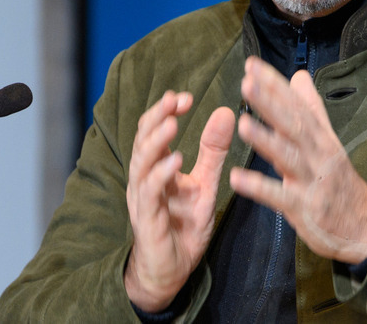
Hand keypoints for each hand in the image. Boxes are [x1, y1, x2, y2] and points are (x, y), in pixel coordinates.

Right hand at [123, 91, 234, 311]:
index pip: (154, 130)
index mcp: (156, 167)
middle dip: (157, 117)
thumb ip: (212, 151)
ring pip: (141, 163)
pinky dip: (161, 175)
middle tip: (174, 99)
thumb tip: (225, 111)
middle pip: (143, 140)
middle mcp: (144, 178)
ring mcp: (143, 198)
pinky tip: (175, 161)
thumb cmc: (184, 226)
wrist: (172, 270)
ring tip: (172, 123)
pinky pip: (150, 193)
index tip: (184, 96)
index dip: (165, 110)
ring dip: (156, 141)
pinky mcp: (147, 219)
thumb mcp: (205, 183)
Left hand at [230, 56, 366, 263]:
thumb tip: (299, 76)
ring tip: (242, 125)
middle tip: (247, 84)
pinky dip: (259, 188)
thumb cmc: (338, 179)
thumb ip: (311, 108)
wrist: (364, 224)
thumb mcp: (328, 140)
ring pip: (288, 157)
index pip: (296, 104)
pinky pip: (279, 197)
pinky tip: (236, 178)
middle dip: (270, 103)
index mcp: (319, 135)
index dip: (274, 84)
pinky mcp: (305, 208)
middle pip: (293, 124)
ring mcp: (312, 180)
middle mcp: (317, 153)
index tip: (252, 65)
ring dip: (266, 140)